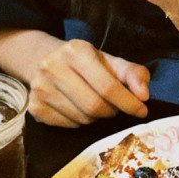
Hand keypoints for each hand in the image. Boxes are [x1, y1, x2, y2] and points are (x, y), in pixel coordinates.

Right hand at [28, 39, 149, 126]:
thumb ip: (134, 74)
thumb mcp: (111, 62)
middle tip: (115, 107)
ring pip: (82, 118)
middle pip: (94, 106)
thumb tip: (143, 96)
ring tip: (96, 104)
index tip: (142, 110)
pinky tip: (79, 109)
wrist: (45, 61)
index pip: (107, 86)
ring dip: (96, 118)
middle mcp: (53, 66)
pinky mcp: (34, 107)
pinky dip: (80, 123)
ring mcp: (40, 88)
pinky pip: (68, 126)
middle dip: (112, 111)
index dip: (128, 102)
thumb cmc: (86, 64)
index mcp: (76, 51)